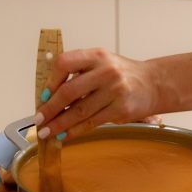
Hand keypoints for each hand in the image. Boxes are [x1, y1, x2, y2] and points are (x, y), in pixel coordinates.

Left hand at [34, 49, 160, 140]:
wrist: (152, 84)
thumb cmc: (120, 74)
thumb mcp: (100, 63)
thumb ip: (77, 73)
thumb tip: (47, 98)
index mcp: (96, 55)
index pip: (65, 63)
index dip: (50, 81)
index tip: (43, 96)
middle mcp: (106, 71)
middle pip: (69, 91)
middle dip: (50, 108)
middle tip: (39, 120)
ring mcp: (115, 90)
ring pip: (79, 111)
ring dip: (59, 124)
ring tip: (46, 132)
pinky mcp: (121, 109)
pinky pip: (91, 122)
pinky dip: (74, 131)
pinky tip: (64, 135)